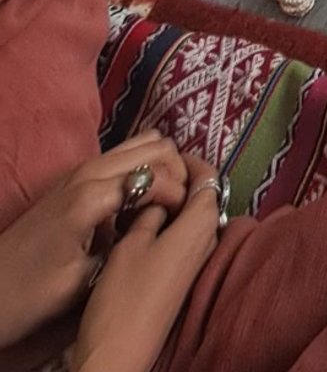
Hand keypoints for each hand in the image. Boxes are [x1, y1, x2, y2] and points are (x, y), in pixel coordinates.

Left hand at [0, 134, 188, 349]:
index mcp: (91, 197)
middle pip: (156, 144)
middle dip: (178, 171)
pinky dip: (145, 167)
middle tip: (182, 208)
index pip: (156, 172)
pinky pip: (125, 155)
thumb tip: (162, 226)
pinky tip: (143, 203)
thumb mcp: (83, 281)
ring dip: (162, 165)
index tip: (185, 219)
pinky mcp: (77, 176)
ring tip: (167, 202)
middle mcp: (88, 171)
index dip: (179, 194)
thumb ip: (126, 246)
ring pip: (143, 142)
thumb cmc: (32, 294)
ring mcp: (81, 169)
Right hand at [71, 156, 220, 371]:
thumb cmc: (124, 297)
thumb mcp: (131, 244)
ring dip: (174, 206)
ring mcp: (200, 262)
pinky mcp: (187, 278)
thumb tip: (160, 195)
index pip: (208, 177)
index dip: (188, 161)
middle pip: (204, 197)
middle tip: (149, 177)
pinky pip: (186, 239)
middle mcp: (209, 241)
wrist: (119, 354)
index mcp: (201, 225)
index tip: (165, 157)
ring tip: (142, 200)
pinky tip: (145, 229)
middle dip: (181, 182)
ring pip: (194, 219)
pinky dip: (171, 226)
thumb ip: (150, 212)